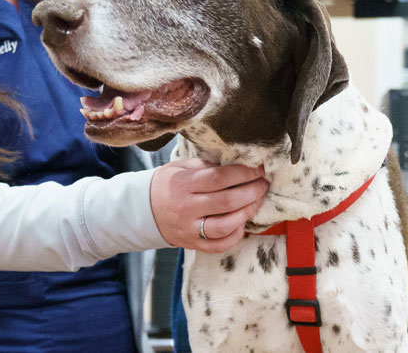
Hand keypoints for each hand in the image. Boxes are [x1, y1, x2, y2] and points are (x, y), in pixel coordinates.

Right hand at [149, 158, 268, 253]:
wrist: (143, 209)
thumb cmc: (167, 183)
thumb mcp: (181, 167)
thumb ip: (206, 166)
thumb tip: (236, 163)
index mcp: (184, 184)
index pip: (219, 178)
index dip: (243, 173)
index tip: (258, 169)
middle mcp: (187, 207)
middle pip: (227, 201)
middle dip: (252, 192)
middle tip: (263, 184)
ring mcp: (189, 228)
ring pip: (225, 225)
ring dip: (247, 213)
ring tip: (257, 202)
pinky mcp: (192, 244)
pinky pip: (218, 245)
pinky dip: (235, 236)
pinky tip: (242, 223)